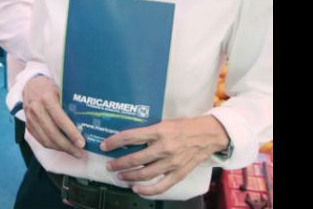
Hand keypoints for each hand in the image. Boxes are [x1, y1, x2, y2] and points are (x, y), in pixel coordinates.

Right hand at [23, 75, 84, 157]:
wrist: (30, 85)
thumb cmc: (50, 88)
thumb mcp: (61, 91)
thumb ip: (69, 105)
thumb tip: (86, 123)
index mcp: (46, 99)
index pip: (60, 120)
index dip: (72, 133)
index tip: (82, 143)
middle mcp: (36, 109)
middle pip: (53, 134)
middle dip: (68, 146)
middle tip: (80, 153)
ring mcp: (30, 119)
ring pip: (46, 140)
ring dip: (61, 149)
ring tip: (74, 152)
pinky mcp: (28, 125)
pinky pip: (41, 140)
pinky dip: (53, 146)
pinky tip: (63, 148)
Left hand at [103, 115, 228, 195]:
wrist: (207, 135)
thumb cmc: (183, 127)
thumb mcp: (163, 123)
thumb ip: (148, 131)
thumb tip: (127, 138)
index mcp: (158, 131)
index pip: (130, 137)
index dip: (114, 142)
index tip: (104, 146)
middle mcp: (164, 147)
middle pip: (135, 159)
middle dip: (118, 163)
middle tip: (109, 166)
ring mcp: (171, 163)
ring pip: (144, 174)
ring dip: (129, 176)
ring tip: (120, 175)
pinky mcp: (178, 174)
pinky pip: (160, 186)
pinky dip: (146, 190)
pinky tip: (136, 189)